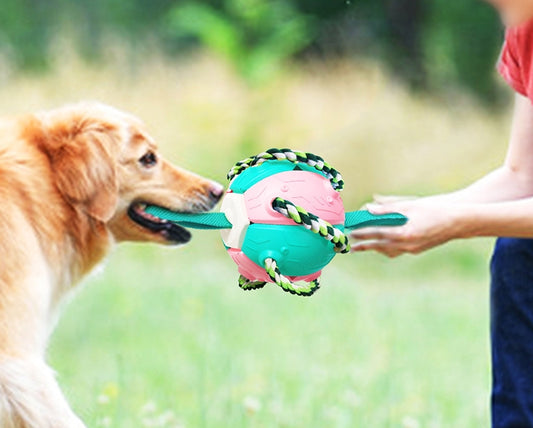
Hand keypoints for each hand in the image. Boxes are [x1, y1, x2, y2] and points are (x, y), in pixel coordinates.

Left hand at [350, 198, 465, 257]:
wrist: (458, 222)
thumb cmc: (433, 209)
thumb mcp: (409, 205)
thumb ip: (387, 208)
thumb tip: (368, 208)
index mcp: (403, 233)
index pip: (377, 233)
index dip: (362, 233)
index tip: (350, 232)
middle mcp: (407, 244)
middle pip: (379, 245)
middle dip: (364, 245)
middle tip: (350, 246)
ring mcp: (412, 249)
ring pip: (388, 251)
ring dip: (375, 248)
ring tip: (362, 247)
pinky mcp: (417, 249)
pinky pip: (397, 251)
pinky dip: (387, 249)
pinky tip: (382, 246)